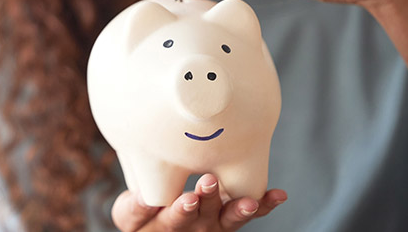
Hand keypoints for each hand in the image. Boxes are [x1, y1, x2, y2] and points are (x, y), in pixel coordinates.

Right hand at [111, 174, 285, 231]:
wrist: (156, 228)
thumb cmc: (140, 214)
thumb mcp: (129, 214)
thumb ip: (136, 207)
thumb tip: (144, 197)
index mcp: (166, 225)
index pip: (174, 219)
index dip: (182, 209)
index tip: (189, 198)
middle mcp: (193, 228)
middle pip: (203, 217)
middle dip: (209, 199)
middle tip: (210, 181)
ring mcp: (214, 225)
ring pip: (229, 219)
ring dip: (240, 209)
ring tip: (251, 201)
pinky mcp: (228, 219)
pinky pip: (248, 214)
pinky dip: (265, 205)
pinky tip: (278, 195)